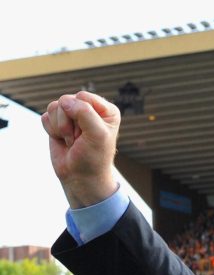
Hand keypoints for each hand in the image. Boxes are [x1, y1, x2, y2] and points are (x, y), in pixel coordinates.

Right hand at [41, 90, 120, 208]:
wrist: (80, 177)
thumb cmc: (94, 158)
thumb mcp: (97, 134)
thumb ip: (84, 113)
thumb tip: (64, 101)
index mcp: (106, 110)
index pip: (83, 97)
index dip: (81, 115)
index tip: (89, 134)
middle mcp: (89, 109)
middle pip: (66, 100)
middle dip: (69, 123)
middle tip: (79, 139)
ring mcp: (72, 115)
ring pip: (54, 107)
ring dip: (60, 128)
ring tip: (72, 141)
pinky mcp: (57, 122)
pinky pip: (45, 117)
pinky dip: (52, 130)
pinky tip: (62, 140)